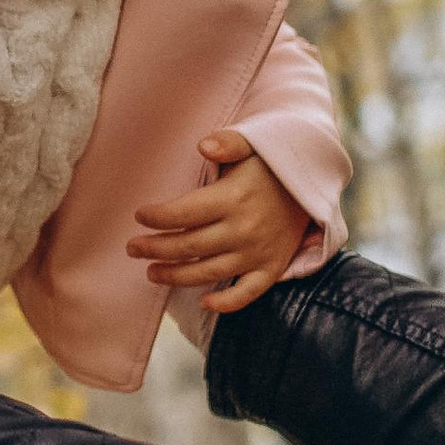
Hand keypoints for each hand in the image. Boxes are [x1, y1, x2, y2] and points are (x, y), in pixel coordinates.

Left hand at [128, 129, 305, 314]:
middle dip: (155, 248)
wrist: (311, 187)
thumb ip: (228, 142)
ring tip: (152, 272)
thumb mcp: (253, 145)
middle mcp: (244, 229)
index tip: (140, 216)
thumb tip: (204, 145)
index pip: (184, 213)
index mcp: (234, 197)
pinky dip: (226, 302)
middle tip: (133, 248)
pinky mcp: (271, 268)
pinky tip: (203, 303)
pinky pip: (246, 293)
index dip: (157, 217)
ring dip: (176, 276)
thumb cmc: (270, 166)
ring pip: (209, 272)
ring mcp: (258, 252)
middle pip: (189, 246)